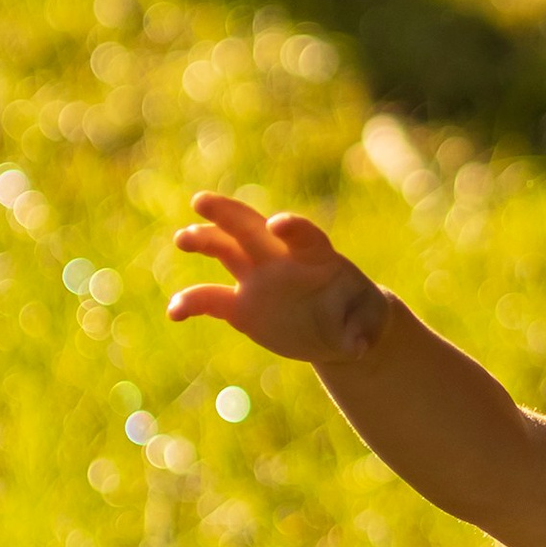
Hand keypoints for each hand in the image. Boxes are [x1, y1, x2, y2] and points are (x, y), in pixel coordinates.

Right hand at [169, 194, 393, 362]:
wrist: (340, 331)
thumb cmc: (361, 316)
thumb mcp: (371, 322)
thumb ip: (364, 329)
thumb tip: (357, 345)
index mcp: (315, 256)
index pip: (302, 234)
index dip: (290, 227)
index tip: (276, 224)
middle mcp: (280, 259)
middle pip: (250, 227)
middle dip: (226, 212)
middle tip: (201, 201)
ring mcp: (257, 279)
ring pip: (224, 249)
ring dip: (202, 240)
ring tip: (182, 239)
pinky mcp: (240, 306)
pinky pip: (210, 299)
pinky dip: (191, 303)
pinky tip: (174, 312)